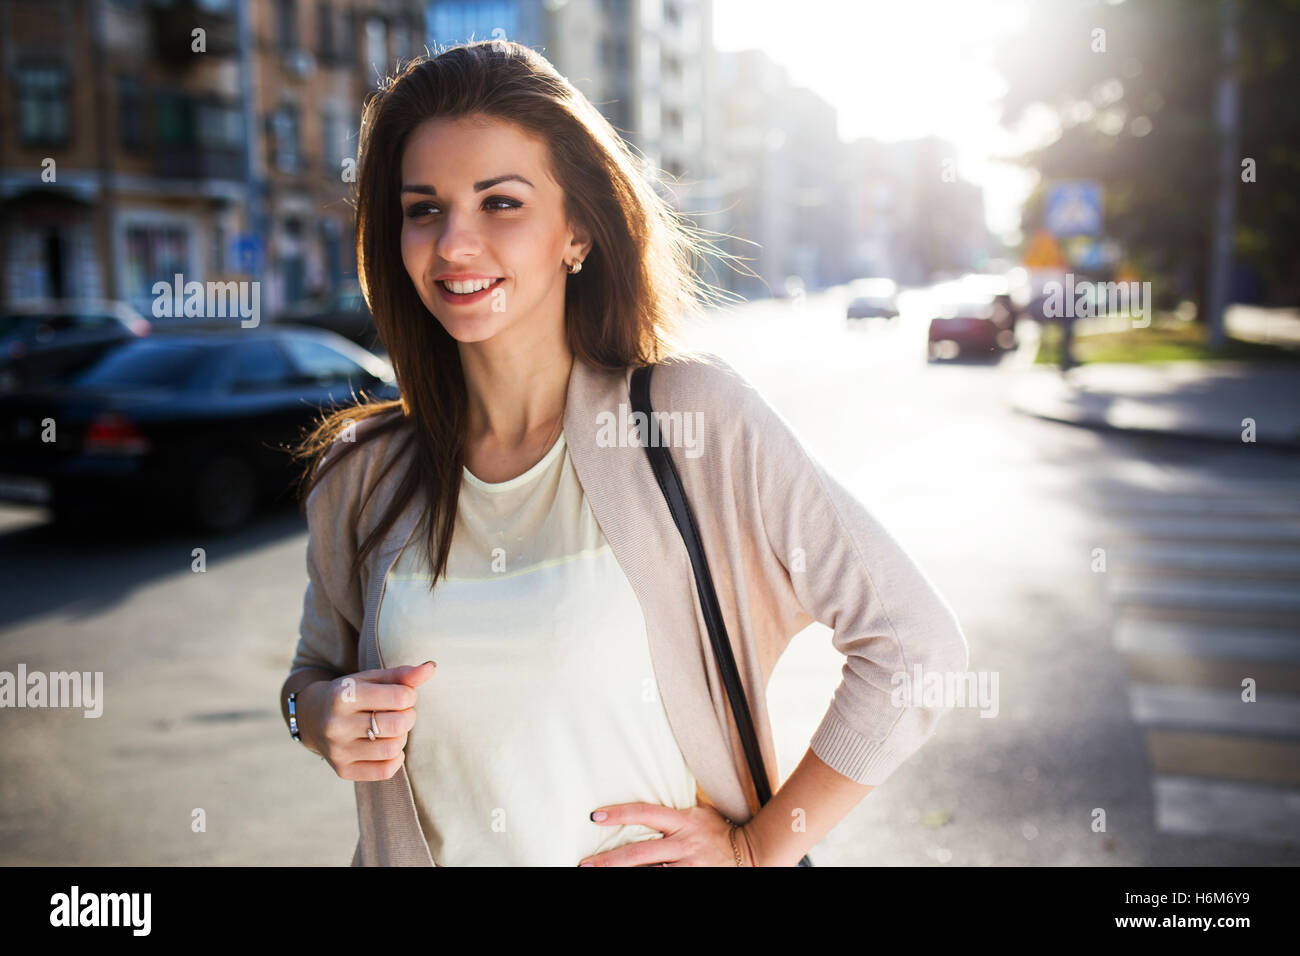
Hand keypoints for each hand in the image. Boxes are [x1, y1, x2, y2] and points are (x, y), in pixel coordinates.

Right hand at [298, 661, 435, 780]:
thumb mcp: (370, 678)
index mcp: (344, 695)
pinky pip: (385, 771)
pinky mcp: (342, 770)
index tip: (402, 695)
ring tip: (392, 729)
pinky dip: (395, 759)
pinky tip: (388, 746)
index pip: (400, 698)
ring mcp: (338, 750)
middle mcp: (337, 724)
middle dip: (408, 717)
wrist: (310, 717)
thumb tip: (431, 667)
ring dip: (401, 737)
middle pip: (398, 725)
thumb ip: (402, 674)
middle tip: (400, 713)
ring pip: (393, 748)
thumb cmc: (349, 694)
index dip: (409, 696)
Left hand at [577, 802, 757, 866]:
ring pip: (649, 873)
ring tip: (596, 874)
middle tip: (585, 864)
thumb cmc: (720, 831)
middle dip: (610, 860)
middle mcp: (683, 844)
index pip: (646, 813)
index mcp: (683, 821)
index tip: (595, 816)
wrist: (751, 855)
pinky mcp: (692, 880)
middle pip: (639, 853)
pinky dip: (646, 881)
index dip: (620, 814)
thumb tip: (657, 785)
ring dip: (622, 875)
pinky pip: (663, 882)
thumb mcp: (700, 812)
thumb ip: (677, 808)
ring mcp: (687, 866)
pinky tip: (628, 883)